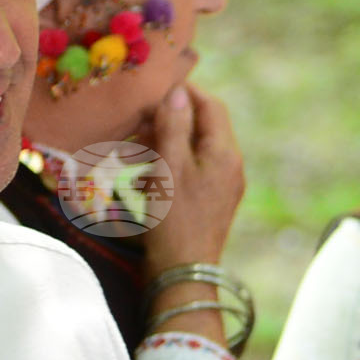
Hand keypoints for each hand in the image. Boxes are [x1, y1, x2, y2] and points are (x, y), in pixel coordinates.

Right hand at [141, 82, 245, 282]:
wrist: (183, 272)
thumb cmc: (175, 218)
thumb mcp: (169, 165)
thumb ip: (174, 126)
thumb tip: (179, 91)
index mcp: (225, 153)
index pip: (211, 106)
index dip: (184, 92)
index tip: (153, 88)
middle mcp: (229, 167)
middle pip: (199, 128)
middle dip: (165, 122)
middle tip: (134, 124)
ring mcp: (220, 186)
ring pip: (188, 150)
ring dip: (159, 146)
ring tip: (130, 153)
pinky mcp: (207, 202)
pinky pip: (185, 173)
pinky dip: (163, 170)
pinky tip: (139, 183)